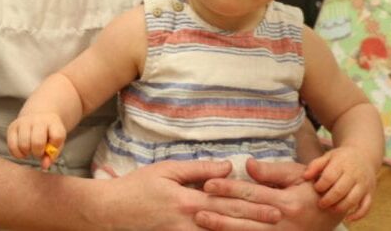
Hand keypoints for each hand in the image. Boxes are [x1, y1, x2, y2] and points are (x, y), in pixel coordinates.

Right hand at [6, 112, 66, 168]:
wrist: (38, 116)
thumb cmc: (48, 134)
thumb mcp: (56, 142)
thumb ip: (52, 155)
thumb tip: (44, 166)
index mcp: (53, 122)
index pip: (57, 137)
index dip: (55, 147)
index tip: (52, 147)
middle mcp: (38, 119)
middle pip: (37, 142)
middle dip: (38, 152)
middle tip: (38, 152)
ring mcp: (23, 122)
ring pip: (23, 144)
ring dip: (27, 153)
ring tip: (30, 150)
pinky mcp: (12, 127)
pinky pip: (12, 146)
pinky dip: (17, 154)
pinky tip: (23, 151)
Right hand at [88, 160, 283, 230]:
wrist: (111, 211)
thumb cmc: (137, 187)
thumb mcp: (167, 170)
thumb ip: (198, 170)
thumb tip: (227, 167)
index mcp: (189, 200)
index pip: (227, 202)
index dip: (253, 204)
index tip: (275, 206)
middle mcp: (190, 222)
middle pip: (229, 222)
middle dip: (257, 223)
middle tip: (280, 221)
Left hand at [198, 160, 343, 229]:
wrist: (334, 210)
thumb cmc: (312, 187)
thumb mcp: (296, 173)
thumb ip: (271, 171)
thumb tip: (248, 165)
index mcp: (286, 202)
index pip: (250, 194)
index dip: (228, 189)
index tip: (207, 184)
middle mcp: (283, 222)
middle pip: (245, 217)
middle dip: (219, 213)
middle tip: (197, 209)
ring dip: (224, 228)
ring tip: (203, 222)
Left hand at [302, 146, 375, 220]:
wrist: (364, 156)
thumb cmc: (341, 158)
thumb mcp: (328, 156)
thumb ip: (315, 165)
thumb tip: (305, 177)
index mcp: (341, 163)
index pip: (329, 177)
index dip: (321, 185)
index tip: (316, 188)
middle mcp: (354, 174)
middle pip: (340, 190)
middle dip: (328, 199)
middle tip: (321, 203)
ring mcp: (364, 184)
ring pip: (353, 200)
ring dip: (340, 207)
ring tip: (330, 209)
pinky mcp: (370, 193)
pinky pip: (366, 206)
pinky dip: (358, 215)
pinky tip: (348, 218)